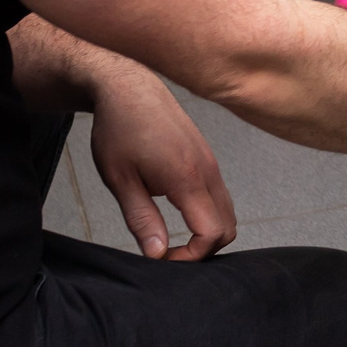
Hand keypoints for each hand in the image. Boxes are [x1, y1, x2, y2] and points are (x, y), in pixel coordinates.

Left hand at [85, 58, 237, 259]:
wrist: (128, 88)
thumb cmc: (119, 131)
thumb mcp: (120, 180)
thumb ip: (142, 220)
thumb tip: (158, 255)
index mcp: (187, 178)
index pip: (211, 233)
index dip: (191, 257)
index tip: (162, 258)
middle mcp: (208, 170)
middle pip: (227, 227)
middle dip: (202, 249)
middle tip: (166, 253)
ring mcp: (211, 162)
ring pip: (227, 212)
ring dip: (206, 231)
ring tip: (170, 235)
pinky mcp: (207, 157)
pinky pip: (220, 196)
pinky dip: (207, 214)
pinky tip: (176, 212)